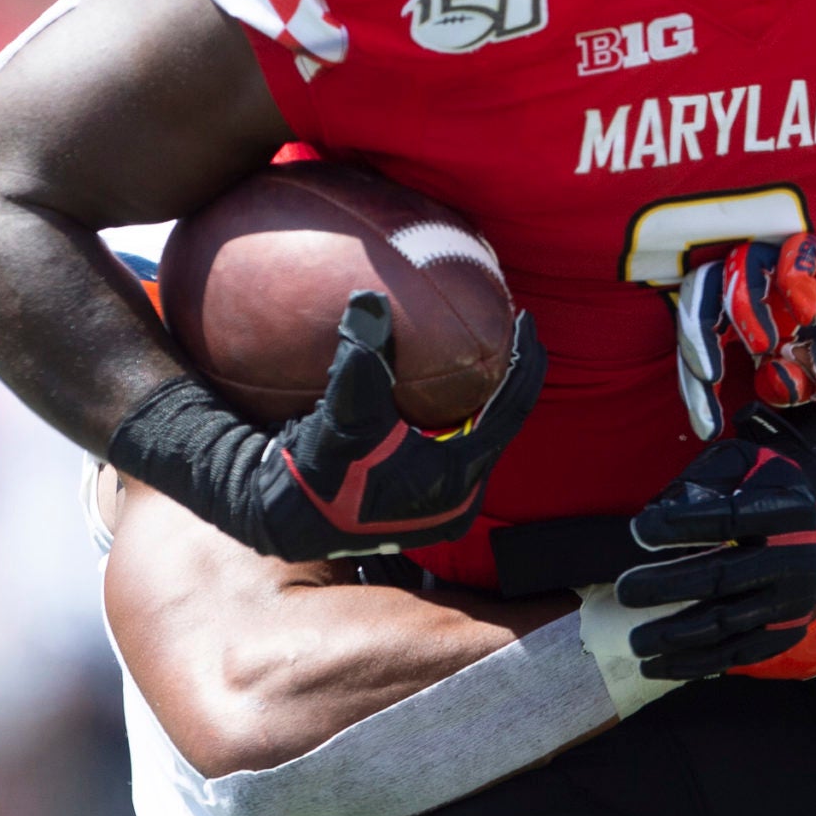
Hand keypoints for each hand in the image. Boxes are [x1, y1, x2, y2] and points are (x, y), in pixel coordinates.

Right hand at [253, 291, 544, 558]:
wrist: (289, 515)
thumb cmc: (320, 470)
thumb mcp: (344, 412)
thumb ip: (362, 357)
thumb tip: (369, 300)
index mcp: (456, 479)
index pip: (509, 411)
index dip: (523, 362)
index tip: (526, 319)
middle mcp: (461, 498)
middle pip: (502, 422)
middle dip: (509, 375)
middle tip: (511, 327)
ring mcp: (447, 503)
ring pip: (484, 434)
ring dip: (488, 395)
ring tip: (491, 349)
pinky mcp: (430, 501)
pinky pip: (464, 445)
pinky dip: (465, 412)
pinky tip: (458, 383)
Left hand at [613, 412, 815, 678]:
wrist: (810, 526)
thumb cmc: (761, 489)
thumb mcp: (743, 462)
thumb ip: (706, 478)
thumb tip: (660, 509)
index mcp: (787, 511)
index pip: (731, 518)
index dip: (684, 525)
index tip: (638, 529)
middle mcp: (797, 560)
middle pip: (725, 577)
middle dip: (669, 587)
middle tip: (624, 590)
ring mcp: (792, 603)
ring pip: (727, 624)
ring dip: (676, 635)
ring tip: (633, 641)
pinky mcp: (783, 634)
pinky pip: (734, 656)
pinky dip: (692, 664)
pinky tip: (653, 667)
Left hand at [677, 235, 815, 436]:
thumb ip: (790, 388)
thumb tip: (769, 382)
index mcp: (743, 324)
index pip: (700, 344)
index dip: (695, 384)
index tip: (706, 424)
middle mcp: (755, 292)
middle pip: (703, 297)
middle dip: (696, 337)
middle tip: (708, 376)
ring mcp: (783, 270)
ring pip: (740, 264)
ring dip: (742, 305)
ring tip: (763, 345)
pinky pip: (794, 251)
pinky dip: (792, 278)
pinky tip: (806, 313)